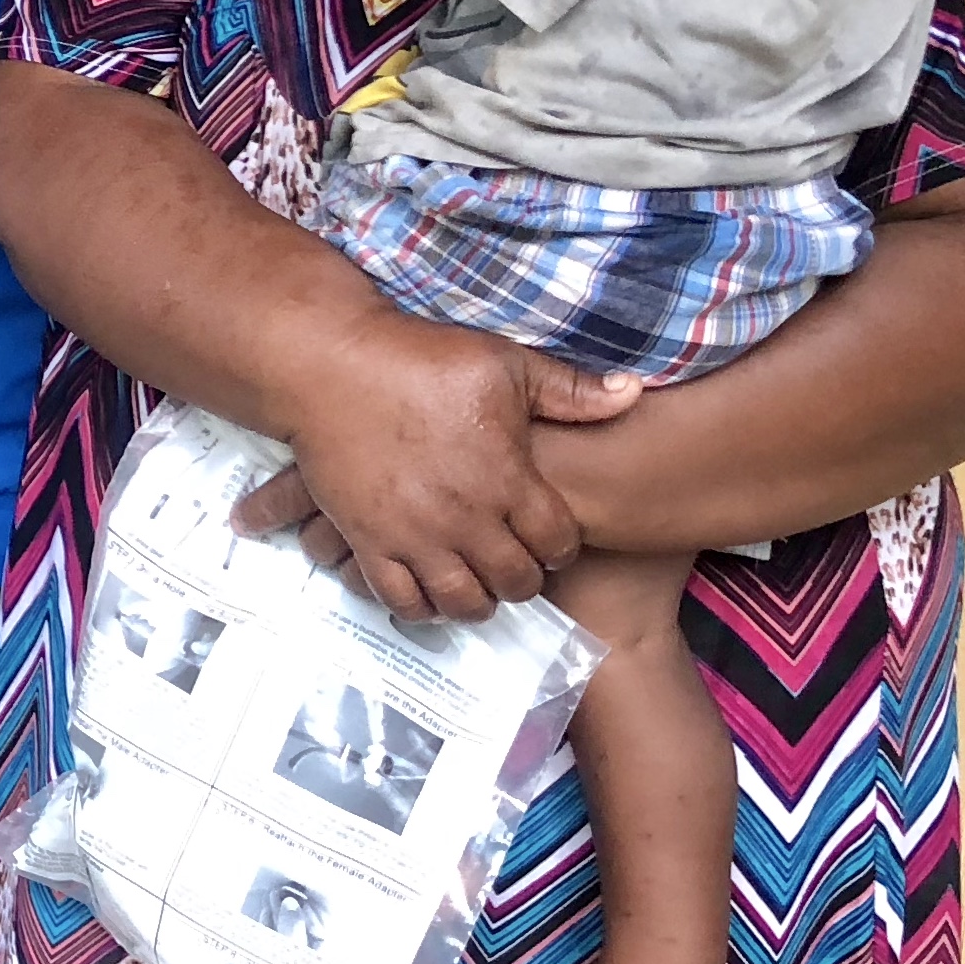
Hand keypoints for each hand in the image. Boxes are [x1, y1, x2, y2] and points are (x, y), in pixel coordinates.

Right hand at [236, 310, 639, 617]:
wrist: (329, 363)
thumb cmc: (418, 358)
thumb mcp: (503, 362)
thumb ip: (569, 389)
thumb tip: (635, 394)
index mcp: (506, 477)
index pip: (558, 543)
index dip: (562, 544)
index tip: (549, 534)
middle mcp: (466, 517)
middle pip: (516, 581)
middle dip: (525, 576)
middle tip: (514, 559)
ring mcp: (415, 534)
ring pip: (463, 601)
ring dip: (478, 599)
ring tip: (476, 580)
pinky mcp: (369, 540)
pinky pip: (401, 600)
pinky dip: (419, 605)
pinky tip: (426, 587)